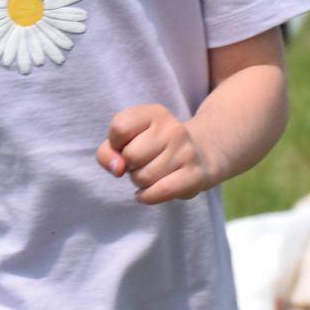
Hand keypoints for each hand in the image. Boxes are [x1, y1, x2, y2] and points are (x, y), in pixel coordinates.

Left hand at [96, 104, 218, 204]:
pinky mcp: (195, 175)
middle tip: (141, 163)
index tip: (125, 146)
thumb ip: (107, 152)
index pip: (120, 127)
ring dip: (140, 181)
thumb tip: (117, 168)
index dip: (115, 143)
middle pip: (130, 155)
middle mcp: (173, 128)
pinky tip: (147, 193)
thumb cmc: (153, 148)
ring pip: (143, 177)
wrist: (201, 154)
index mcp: (154, 113)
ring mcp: (186, 151)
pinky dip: (147, 196)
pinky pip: (160, 191)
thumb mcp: (127, 140)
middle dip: (129, 165)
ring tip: (151, 174)